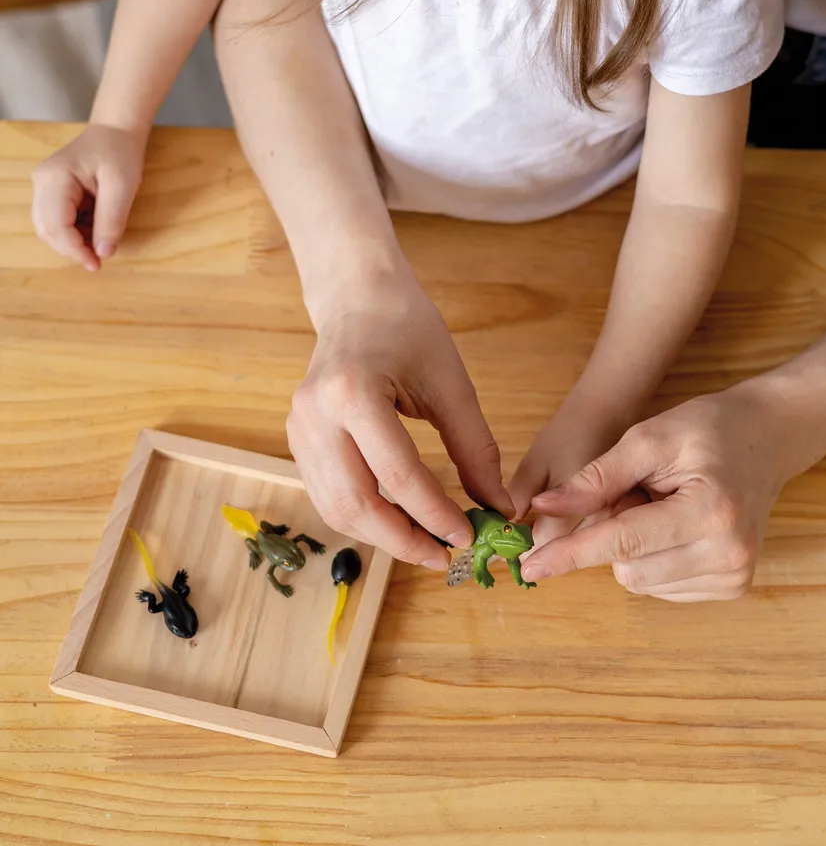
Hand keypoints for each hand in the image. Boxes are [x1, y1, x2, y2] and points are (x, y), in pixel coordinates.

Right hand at [32, 124, 145, 270]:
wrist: (116, 132)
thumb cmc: (120, 153)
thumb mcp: (122, 186)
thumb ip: (111, 220)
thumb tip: (103, 253)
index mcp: (55, 179)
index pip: (55, 226)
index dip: (74, 250)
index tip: (97, 264)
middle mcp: (42, 183)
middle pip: (47, 230)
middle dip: (72, 249)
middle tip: (99, 259)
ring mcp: (44, 187)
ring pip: (50, 228)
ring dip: (73, 242)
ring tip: (100, 242)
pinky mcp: (52, 192)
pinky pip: (58, 220)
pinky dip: (75, 232)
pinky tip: (96, 230)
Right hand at [288, 272, 512, 567]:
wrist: (358, 297)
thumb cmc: (408, 328)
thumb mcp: (451, 384)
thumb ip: (474, 448)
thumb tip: (498, 505)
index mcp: (353, 394)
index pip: (396, 475)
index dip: (434, 515)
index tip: (467, 537)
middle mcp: (315, 416)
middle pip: (355, 504)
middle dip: (402, 541)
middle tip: (444, 557)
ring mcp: (298, 429)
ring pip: (335, 508)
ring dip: (381, 535)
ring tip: (425, 543)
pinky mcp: (297, 439)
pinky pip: (327, 494)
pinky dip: (362, 517)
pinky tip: (396, 521)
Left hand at [520, 386, 790, 599]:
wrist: (767, 438)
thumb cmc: (707, 428)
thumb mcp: (648, 437)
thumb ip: (596, 477)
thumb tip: (543, 509)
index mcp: (710, 512)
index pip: (623, 542)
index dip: (571, 553)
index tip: (530, 568)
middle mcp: (729, 555)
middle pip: (628, 570)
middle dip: (614, 535)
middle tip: (638, 491)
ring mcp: (734, 577)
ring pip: (641, 583)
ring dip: (633, 548)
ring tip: (661, 506)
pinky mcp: (732, 587)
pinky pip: (662, 587)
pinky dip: (653, 559)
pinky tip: (673, 526)